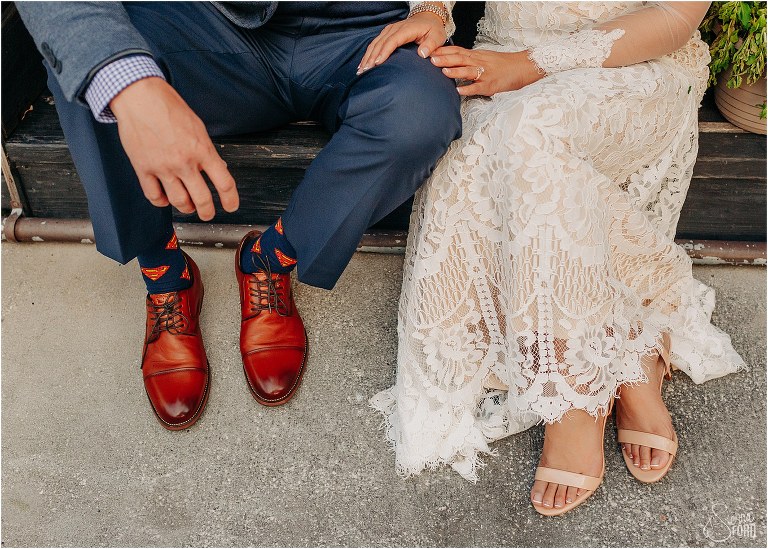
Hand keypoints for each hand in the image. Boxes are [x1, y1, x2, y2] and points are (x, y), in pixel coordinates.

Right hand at [110, 77, 238, 220]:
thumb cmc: (169, 108)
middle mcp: (184, 162)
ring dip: (186, 208)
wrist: (140, 98)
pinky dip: (162, 202)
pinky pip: (154, 196)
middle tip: (207, 213)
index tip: (231, 206)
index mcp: (202, 150)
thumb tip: (218, 169)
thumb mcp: (198, 127)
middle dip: (207, 212)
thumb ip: (207, 150)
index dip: (230, 200)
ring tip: (188, 206)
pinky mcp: (143, 168)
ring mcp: (163, 167)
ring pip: (179, 202)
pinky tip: (165, 199)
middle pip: (202, 199)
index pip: (224, 183)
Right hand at [357, 10, 446, 73]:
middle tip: (365, 71)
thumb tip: (422, 53)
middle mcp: (395, 28)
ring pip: (375, 43)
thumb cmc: (433, 29)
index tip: (378, 63)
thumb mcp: (437, 36)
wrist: (428, 19)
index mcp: (406, 29)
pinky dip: (368, 53)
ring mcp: (389, 30)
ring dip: (367, 56)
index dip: (384, 51)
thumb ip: (431, 45)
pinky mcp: (386, 34)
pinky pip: (375, 43)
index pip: (393, 40)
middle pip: (380, 43)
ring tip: (361, 70)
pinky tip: (363, 63)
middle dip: (371, 57)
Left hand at [430, 46, 543, 95]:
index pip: (458, 51)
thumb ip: (470, 60)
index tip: (430, 50)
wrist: (522, 67)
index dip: (444, 51)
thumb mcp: (485, 58)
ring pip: (468, 71)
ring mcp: (485, 74)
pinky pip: (478, 87)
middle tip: (431, 59)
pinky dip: (468, 89)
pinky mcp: (491, 85)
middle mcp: (479, 62)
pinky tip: (459, 90)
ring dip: (455, 71)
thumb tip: (453, 63)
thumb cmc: (503, 64)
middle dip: (445, 59)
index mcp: (477, 56)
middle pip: (460, 59)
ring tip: (443, 71)